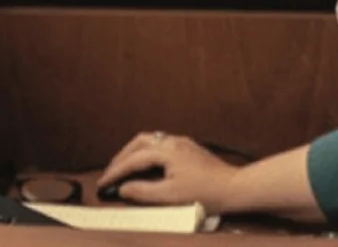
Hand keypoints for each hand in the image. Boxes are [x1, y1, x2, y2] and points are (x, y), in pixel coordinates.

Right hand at [96, 131, 239, 214]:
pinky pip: (161, 144)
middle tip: (111, 172)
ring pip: (150, 140)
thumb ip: (143, 192)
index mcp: (167, 151)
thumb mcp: (170, 197)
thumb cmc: (206, 193)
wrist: (234, 188)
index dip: (116, 171)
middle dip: (122, 156)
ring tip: (125, 166)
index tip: (104, 182)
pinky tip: (148, 164)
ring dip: (134, 152)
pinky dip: (147, 152)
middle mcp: (173, 142)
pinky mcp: (189, 148)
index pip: (134, 159)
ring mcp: (182, 143)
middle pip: (139, 142)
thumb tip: (124, 188)